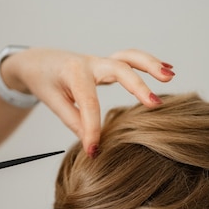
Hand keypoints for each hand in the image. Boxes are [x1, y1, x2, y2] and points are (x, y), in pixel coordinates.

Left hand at [1, 48, 174, 155]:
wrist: (38, 61)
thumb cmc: (44, 80)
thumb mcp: (52, 101)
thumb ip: (73, 120)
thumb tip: (92, 143)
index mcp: (74, 73)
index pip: (88, 102)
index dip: (92, 128)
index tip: (94, 151)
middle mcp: (90, 63)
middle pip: (119, 68)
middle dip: (138, 86)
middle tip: (154, 105)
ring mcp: (101, 63)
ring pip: (130, 57)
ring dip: (151, 65)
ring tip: (170, 76)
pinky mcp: (107, 66)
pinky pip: (131, 61)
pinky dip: (148, 64)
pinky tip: (168, 70)